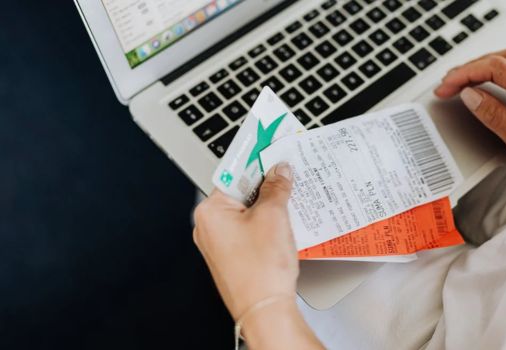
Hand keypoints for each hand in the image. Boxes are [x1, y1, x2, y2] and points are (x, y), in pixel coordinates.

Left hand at [193, 163, 322, 348]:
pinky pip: (250, 228)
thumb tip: (279, 170)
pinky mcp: (234, 255)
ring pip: (247, 210)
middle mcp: (209, 226)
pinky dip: (266, 221)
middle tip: (288, 172)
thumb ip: (276, 187)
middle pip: (240, 190)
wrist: (265, 310)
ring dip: (269, 203)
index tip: (268, 145)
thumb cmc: (261, 271)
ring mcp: (220, 243)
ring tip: (290, 198)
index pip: (233, 172)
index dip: (255, 158)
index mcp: (210, 211)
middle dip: (266, 183)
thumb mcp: (273, 216)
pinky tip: (285, 221)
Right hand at [435, 49, 505, 189]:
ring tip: (460, 81)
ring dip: (481, 67)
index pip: (494, 68)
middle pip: (500, 59)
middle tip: (446, 85)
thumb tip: (471, 96)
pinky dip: (494, 72)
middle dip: (468, 69)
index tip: (446, 87)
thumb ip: (495, 116)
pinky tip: (485, 83)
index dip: (464, 74)